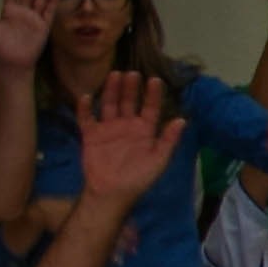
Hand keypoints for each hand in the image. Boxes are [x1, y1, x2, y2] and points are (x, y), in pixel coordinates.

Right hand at [69, 72, 182, 214]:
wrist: (112, 193)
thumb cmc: (139, 179)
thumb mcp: (158, 160)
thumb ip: (168, 140)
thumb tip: (181, 120)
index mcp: (145, 131)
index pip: (151, 108)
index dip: (153, 95)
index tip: (155, 80)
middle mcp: (127, 126)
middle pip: (129, 102)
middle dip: (131, 88)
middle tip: (133, 73)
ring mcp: (108, 129)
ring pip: (110, 105)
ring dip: (112, 91)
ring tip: (115, 75)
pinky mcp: (91, 135)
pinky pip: (87, 118)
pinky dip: (85, 108)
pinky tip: (87, 96)